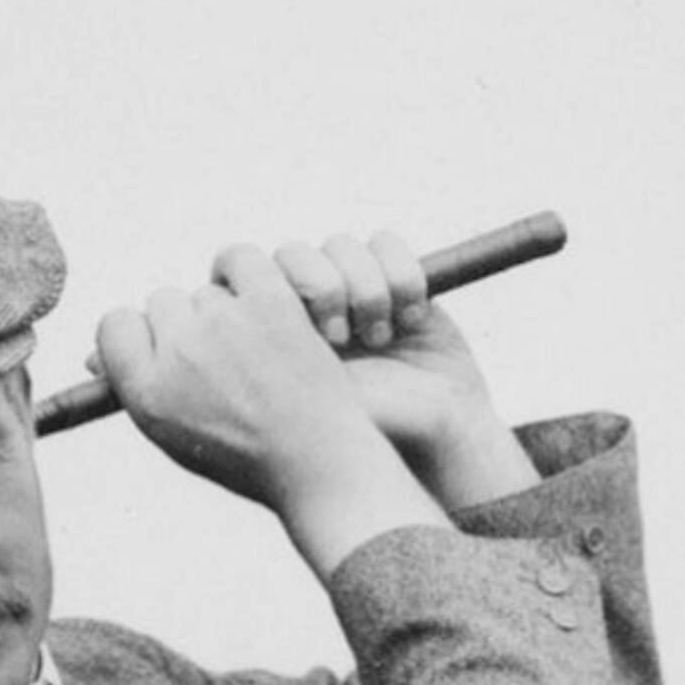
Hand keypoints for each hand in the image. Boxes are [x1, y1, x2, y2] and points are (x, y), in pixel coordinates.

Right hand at [91, 245, 436, 575]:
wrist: (315, 463)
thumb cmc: (245, 457)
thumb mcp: (173, 435)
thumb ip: (137, 388)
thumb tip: (93, 357)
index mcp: (146, 393)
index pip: (115, 327)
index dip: (138, 335)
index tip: (161, 349)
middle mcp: (179, 353)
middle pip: (163, 302)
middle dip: (186, 324)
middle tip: (221, 362)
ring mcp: (223, 322)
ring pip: (205, 290)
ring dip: (224, 309)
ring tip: (253, 352)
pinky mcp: (268, 301)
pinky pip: (240, 260)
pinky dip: (248, 276)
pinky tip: (260, 302)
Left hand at [269, 229, 534, 508]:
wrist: (437, 441)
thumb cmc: (364, 436)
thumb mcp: (307, 398)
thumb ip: (275, 353)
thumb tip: (246, 303)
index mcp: (276, 338)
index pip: (255, 277)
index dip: (278, 286)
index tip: (303, 334)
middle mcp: (310, 313)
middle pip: (295, 253)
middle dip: (321, 286)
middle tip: (339, 338)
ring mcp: (351, 296)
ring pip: (341, 245)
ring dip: (364, 286)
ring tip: (380, 339)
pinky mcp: (396, 284)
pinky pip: (386, 243)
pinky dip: (400, 274)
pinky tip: (410, 320)